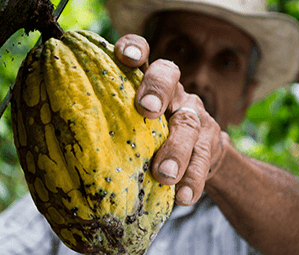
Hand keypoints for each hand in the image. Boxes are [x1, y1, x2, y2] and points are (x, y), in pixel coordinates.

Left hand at [115, 34, 225, 205]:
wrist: (200, 152)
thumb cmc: (153, 137)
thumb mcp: (134, 123)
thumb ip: (112, 122)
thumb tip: (57, 144)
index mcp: (149, 84)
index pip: (144, 55)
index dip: (135, 49)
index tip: (125, 56)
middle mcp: (174, 94)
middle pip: (169, 78)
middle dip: (157, 90)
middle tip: (146, 110)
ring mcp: (195, 116)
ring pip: (189, 124)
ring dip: (177, 149)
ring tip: (165, 174)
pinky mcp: (211, 143)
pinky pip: (204, 160)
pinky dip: (193, 179)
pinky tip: (184, 197)